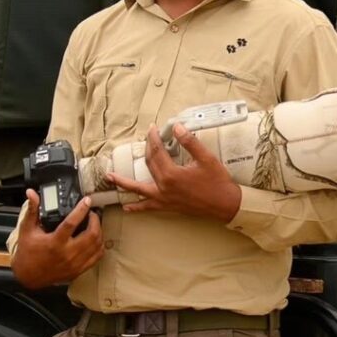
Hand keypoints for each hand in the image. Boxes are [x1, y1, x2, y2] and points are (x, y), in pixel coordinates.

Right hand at [11, 191, 104, 288]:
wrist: (28, 276)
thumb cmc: (27, 253)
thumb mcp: (27, 230)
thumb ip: (32, 210)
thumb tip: (31, 193)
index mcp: (54, 242)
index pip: (72, 223)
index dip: (81, 210)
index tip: (87, 201)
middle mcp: (67, 253)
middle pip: (91, 234)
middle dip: (95, 220)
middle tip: (92, 213)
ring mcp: (75, 263)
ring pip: (97, 245)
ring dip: (99, 231)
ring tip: (94, 224)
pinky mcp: (79, 270)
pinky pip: (97, 256)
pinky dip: (99, 246)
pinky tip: (95, 239)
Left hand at [109, 123, 241, 221]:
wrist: (226, 205)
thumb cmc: (218, 183)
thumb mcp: (206, 158)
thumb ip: (190, 142)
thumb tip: (177, 128)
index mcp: (171, 174)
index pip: (157, 151)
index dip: (153, 138)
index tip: (153, 129)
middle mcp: (164, 187)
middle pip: (149, 164)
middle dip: (147, 149)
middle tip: (146, 139)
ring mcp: (164, 198)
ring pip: (139, 189)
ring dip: (124, 183)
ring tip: (110, 178)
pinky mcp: (168, 206)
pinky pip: (148, 207)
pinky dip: (137, 207)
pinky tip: (127, 208)